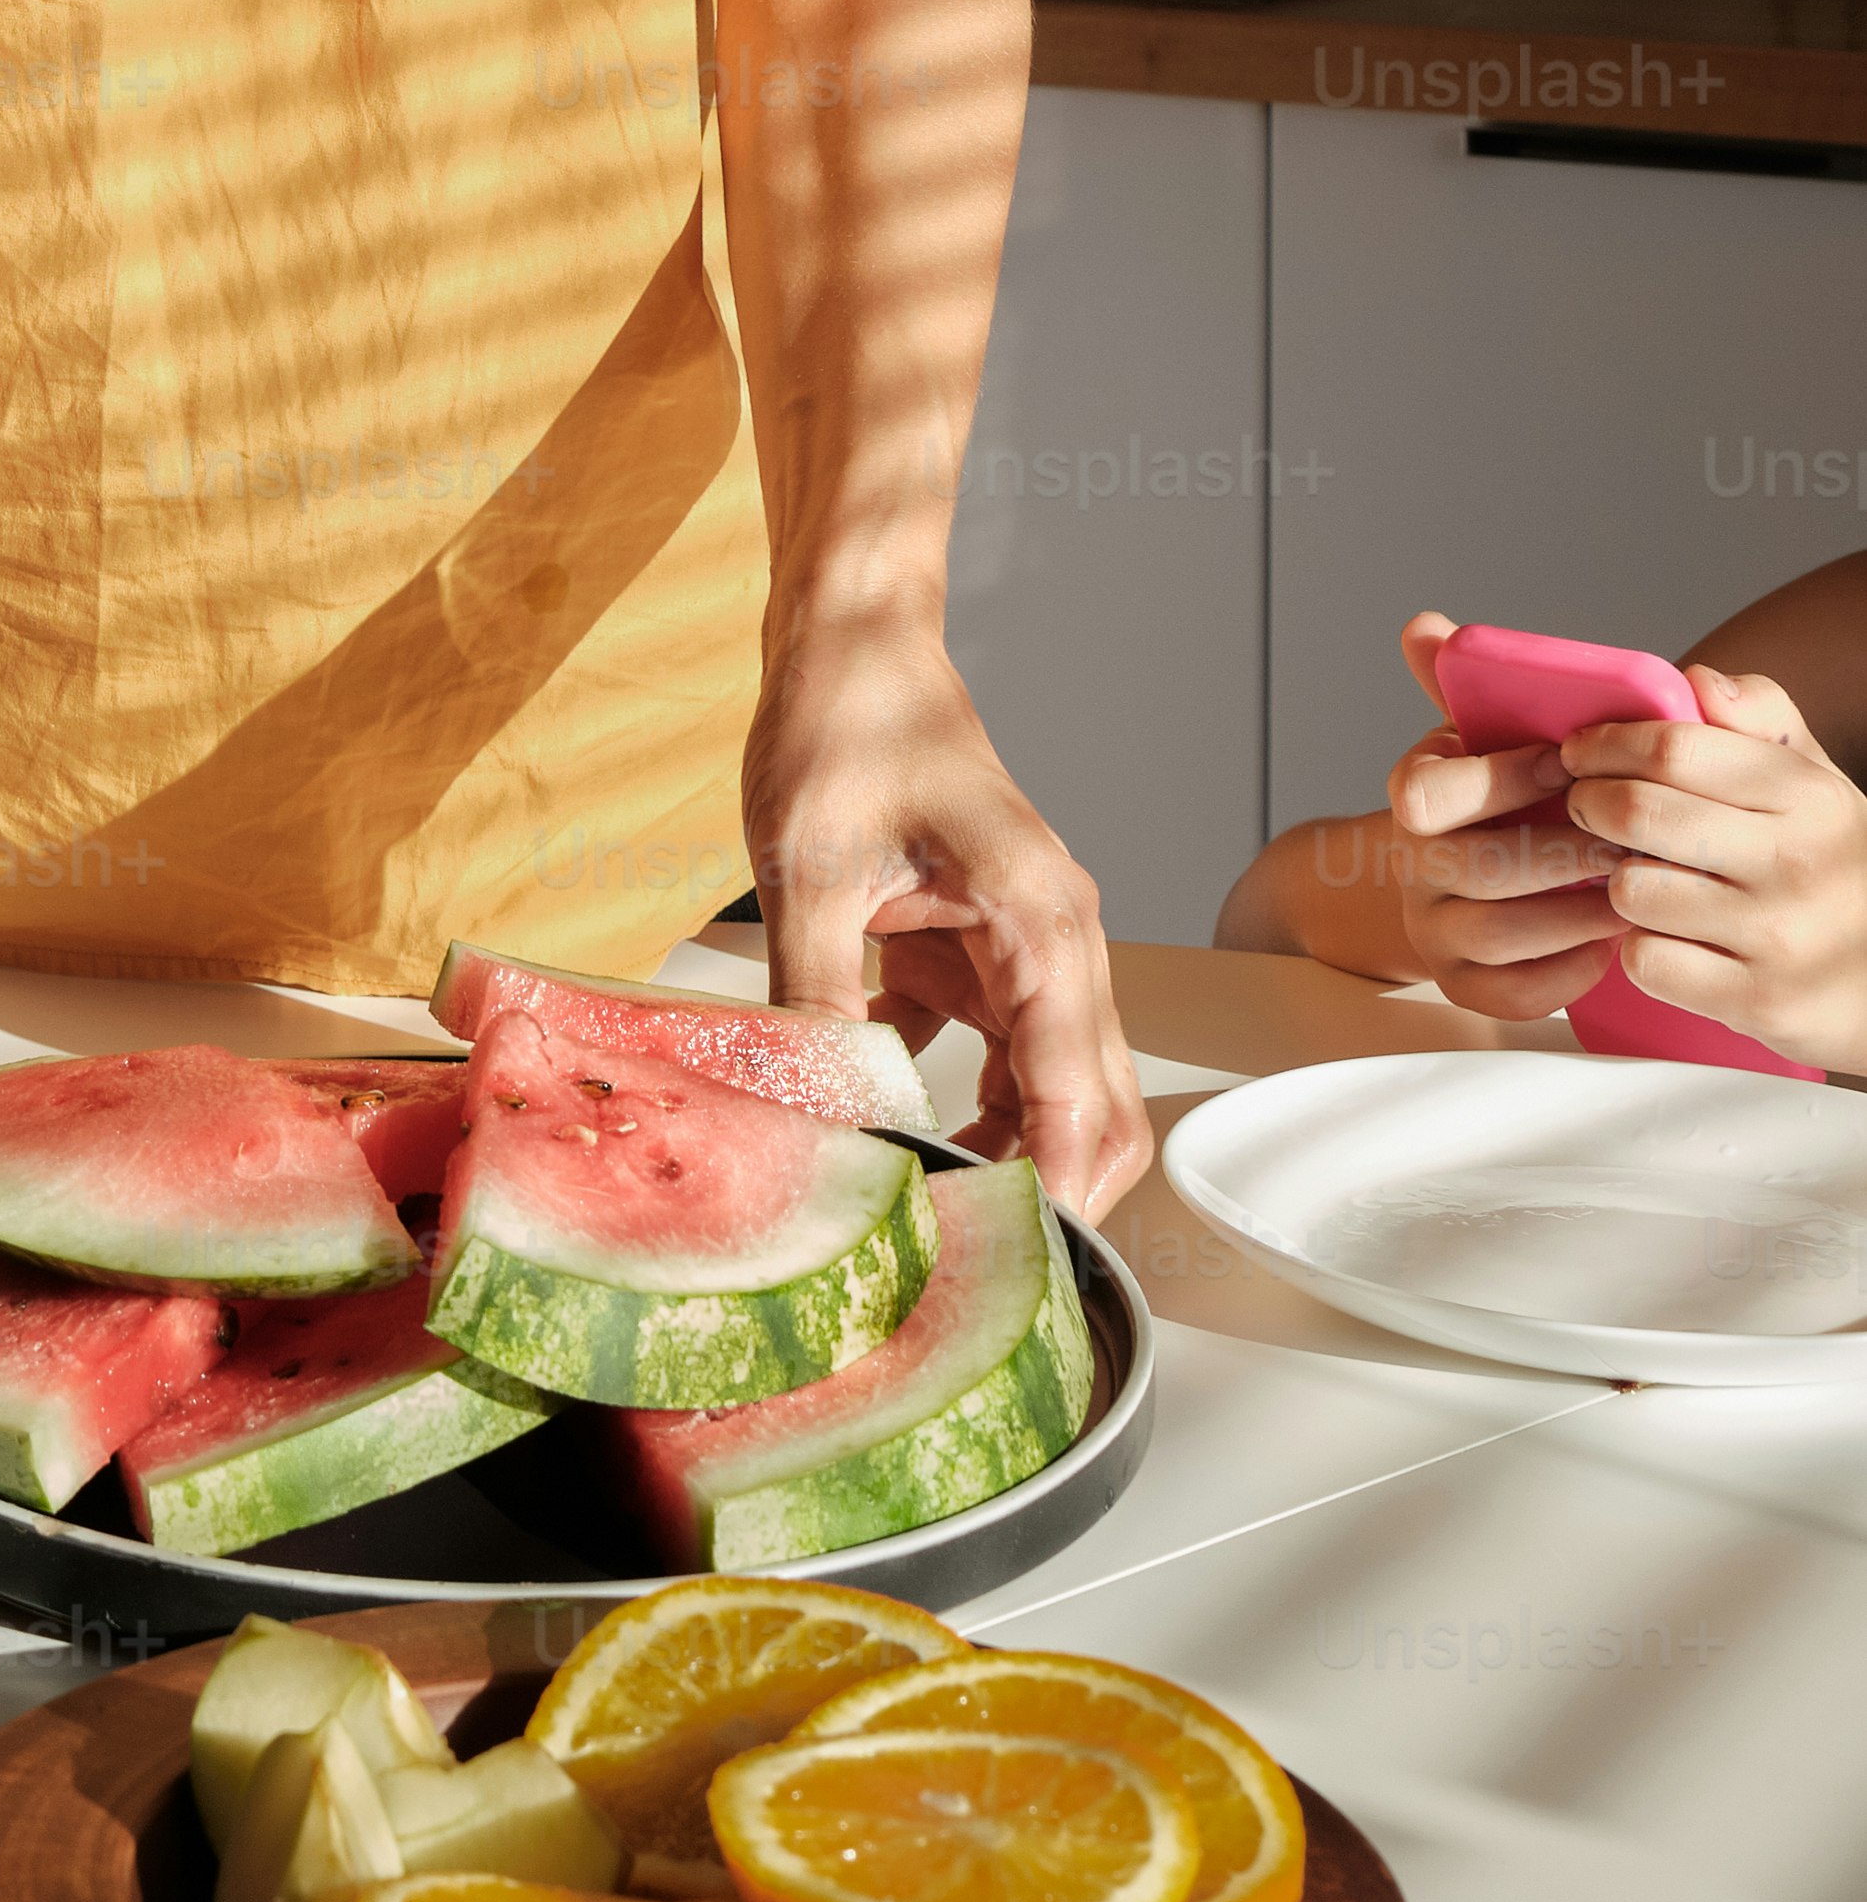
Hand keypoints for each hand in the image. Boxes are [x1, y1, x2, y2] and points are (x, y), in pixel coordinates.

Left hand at [741, 618, 1150, 1215]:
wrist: (850, 637)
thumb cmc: (849, 720)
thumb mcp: (812, 867)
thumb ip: (813, 998)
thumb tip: (809, 1114)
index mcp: (1042, 927)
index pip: (1077, 1101)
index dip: (1050, 1195)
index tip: (1002, 1265)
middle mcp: (1055, 944)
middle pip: (1092, 1110)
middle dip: (1046, 1195)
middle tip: (963, 1263)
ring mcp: (1020, 946)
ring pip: (1041, 1087)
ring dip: (994, 1151)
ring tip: (914, 1212)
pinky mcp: (974, 943)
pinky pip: (983, 1048)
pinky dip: (943, 1096)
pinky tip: (868, 1120)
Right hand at [1387, 604, 1633, 1020]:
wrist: (1465, 876)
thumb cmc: (1508, 794)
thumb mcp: (1490, 731)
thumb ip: (1474, 679)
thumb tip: (1428, 626)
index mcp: (1417, 792)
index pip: (1426, 791)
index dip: (1499, 777)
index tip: (1571, 761)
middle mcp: (1413, 864)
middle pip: (1477, 866)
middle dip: (1565, 852)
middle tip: (1636, 838)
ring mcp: (1434, 929)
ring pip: (1502, 932)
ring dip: (1580, 911)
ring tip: (1639, 888)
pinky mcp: (1464, 984)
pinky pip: (1513, 991)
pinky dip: (1569, 970)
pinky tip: (1610, 942)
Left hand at [1566, 666, 1866, 1072]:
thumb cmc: (1833, 866)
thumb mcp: (1816, 781)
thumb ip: (1761, 716)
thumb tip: (1698, 681)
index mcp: (1808, 795)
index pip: (1673, 749)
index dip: (1606, 744)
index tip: (1581, 752)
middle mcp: (1797, 863)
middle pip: (1637, 813)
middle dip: (1590, 804)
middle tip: (1589, 808)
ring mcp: (1778, 937)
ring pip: (1630, 890)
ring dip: (1620, 882)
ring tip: (1643, 877)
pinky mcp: (1757, 1002)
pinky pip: (1645, 960)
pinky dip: (1641, 947)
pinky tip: (1668, 937)